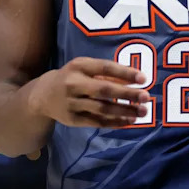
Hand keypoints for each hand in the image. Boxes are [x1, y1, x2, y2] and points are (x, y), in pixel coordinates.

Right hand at [31, 57, 148, 127]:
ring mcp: (72, 103)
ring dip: (125, 111)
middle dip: (127, 94)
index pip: (105, 67)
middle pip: (104, 90)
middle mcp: (74, 84)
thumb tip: (134, 80)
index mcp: (79, 66)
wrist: (42, 96)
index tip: (144, 78)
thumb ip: (106, 73)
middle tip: (146, 97)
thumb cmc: (71, 77)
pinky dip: (115, 122)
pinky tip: (129, 121)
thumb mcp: (84, 68)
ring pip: (102, 108)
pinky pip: (97, 122)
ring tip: (142, 112)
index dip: (125, 72)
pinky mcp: (73, 119)